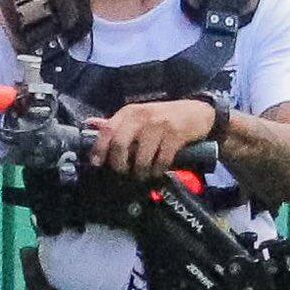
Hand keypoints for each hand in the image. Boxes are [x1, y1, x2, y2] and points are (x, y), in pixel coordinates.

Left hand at [90, 95, 223, 176]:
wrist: (198, 113)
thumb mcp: (140, 116)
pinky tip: (157, 172)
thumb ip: (118, 123)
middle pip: (120, 145)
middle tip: (123, 175)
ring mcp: (159, 125)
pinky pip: (161, 160)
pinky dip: (157, 171)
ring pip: (141, 157)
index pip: (107, 130)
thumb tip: (90, 124)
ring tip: (141, 176)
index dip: (99, 149)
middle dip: (119, 165)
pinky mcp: (175, 135)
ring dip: (140, 172)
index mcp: (129, 112)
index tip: (96, 165)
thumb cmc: (164, 117)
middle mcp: (142, 116)